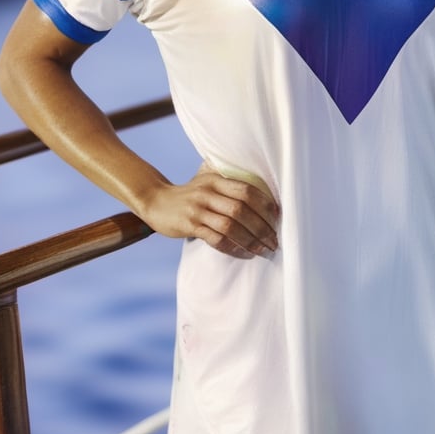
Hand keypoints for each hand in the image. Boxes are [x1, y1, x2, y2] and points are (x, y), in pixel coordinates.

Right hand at [141, 164, 278, 258]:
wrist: (156, 201)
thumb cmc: (190, 195)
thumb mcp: (208, 182)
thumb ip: (230, 188)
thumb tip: (265, 203)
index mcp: (216, 179)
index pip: (247, 191)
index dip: (266, 205)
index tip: (278, 219)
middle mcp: (208, 192)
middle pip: (241, 209)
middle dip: (262, 227)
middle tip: (275, 241)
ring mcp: (197, 209)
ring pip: (230, 226)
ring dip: (250, 240)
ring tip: (263, 250)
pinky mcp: (189, 225)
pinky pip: (216, 239)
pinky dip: (233, 248)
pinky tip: (244, 254)